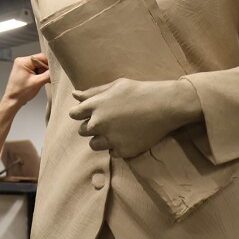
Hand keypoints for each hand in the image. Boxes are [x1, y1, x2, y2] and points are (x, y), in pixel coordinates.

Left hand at [3, 53, 50, 107]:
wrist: (12, 101)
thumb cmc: (21, 92)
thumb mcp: (37, 83)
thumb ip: (48, 75)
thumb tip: (56, 70)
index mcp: (23, 61)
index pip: (41, 57)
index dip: (49, 64)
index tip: (55, 71)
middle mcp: (22, 61)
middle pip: (40, 61)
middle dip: (46, 69)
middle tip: (50, 77)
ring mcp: (23, 66)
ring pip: (39, 66)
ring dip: (43, 73)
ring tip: (44, 81)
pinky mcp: (24, 71)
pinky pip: (35, 70)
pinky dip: (40, 75)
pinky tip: (41, 81)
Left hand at [69, 78, 201, 158]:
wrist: (165, 106)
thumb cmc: (139, 91)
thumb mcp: (115, 85)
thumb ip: (93, 92)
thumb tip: (75, 95)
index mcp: (95, 105)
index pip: (74, 114)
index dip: (81, 114)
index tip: (90, 113)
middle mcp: (98, 124)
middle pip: (82, 131)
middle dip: (92, 127)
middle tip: (108, 120)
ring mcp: (110, 139)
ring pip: (94, 145)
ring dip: (101, 139)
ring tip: (117, 129)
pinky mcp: (122, 151)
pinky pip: (111, 153)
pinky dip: (117, 147)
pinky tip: (128, 136)